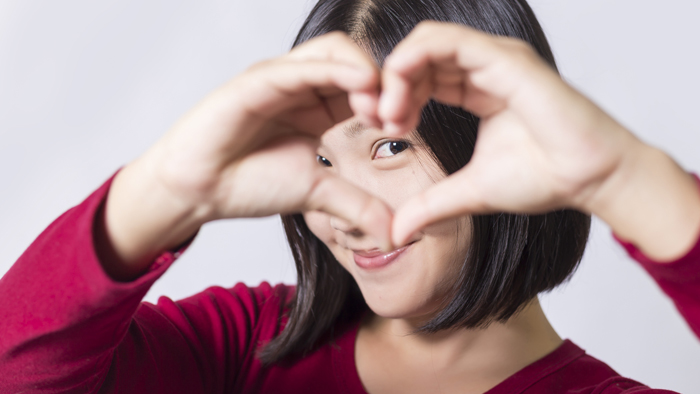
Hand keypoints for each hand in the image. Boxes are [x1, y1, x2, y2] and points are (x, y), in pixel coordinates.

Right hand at [103, 33, 392, 277]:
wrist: (201, 190)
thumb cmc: (251, 183)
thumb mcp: (319, 193)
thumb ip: (359, 207)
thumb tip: (397, 233)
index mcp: (320, 105)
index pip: (366, 83)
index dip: (392, 99)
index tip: (402, 128)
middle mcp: (303, 85)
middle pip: (356, 57)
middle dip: (385, 81)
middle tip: (394, 116)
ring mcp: (281, 78)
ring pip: (334, 50)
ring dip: (365, 71)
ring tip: (376, 106)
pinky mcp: (258, 80)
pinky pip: (301, 66)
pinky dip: (334, 70)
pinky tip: (359, 86)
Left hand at [375, 22, 699, 258]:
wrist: (591, 179)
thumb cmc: (545, 177)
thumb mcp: (470, 191)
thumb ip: (431, 205)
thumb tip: (397, 232)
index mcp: (477, 88)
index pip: (423, 75)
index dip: (394, 95)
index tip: (383, 128)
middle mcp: (485, 67)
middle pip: (419, 56)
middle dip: (388, 85)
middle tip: (378, 121)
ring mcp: (496, 59)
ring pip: (427, 42)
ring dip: (396, 74)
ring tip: (390, 114)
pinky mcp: (505, 59)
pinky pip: (447, 42)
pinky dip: (413, 61)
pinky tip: (400, 97)